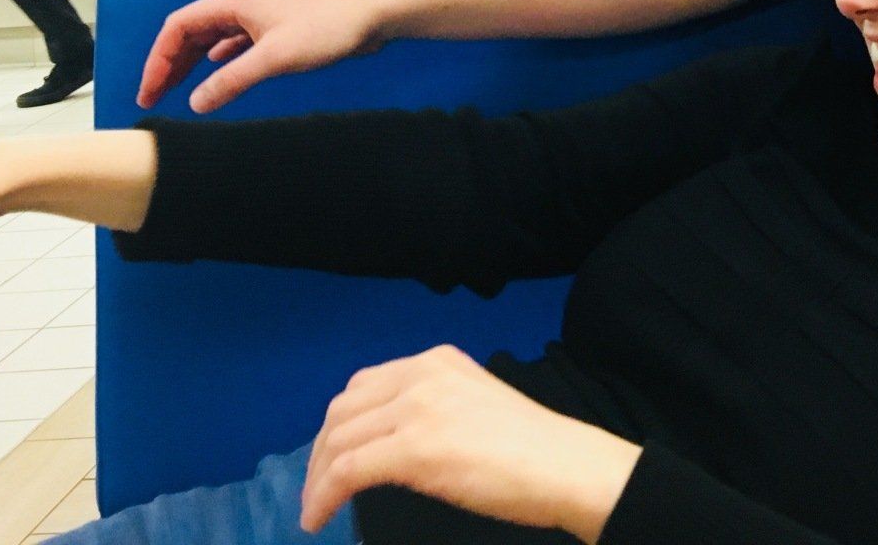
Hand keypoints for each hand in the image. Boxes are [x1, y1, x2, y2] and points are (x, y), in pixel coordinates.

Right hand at [137, 0, 381, 111]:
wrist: (370, 14)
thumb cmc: (327, 27)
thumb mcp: (274, 58)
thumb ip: (232, 80)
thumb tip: (196, 102)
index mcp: (233, 3)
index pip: (177, 28)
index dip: (157, 61)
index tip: (148, 93)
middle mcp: (240, 5)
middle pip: (190, 34)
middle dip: (168, 65)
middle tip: (153, 99)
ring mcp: (258, 16)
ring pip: (211, 39)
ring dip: (191, 64)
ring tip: (176, 92)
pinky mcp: (275, 29)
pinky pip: (234, 44)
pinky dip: (218, 61)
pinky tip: (215, 74)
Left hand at [300, 346, 640, 540]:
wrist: (563, 465)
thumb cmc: (531, 448)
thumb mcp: (474, 405)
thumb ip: (433, 409)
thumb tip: (393, 443)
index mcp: (437, 361)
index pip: (364, 385)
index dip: (339, 426)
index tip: (331, 459)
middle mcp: (421, 374)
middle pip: (344, 409)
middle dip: (320, 452)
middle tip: (317, 488)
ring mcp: (417, 408)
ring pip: (339, 439)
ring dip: (317, 478)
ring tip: (314, 508)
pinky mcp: (414, 446)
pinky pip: (347, 470)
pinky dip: (324, 495)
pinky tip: (318, 516)